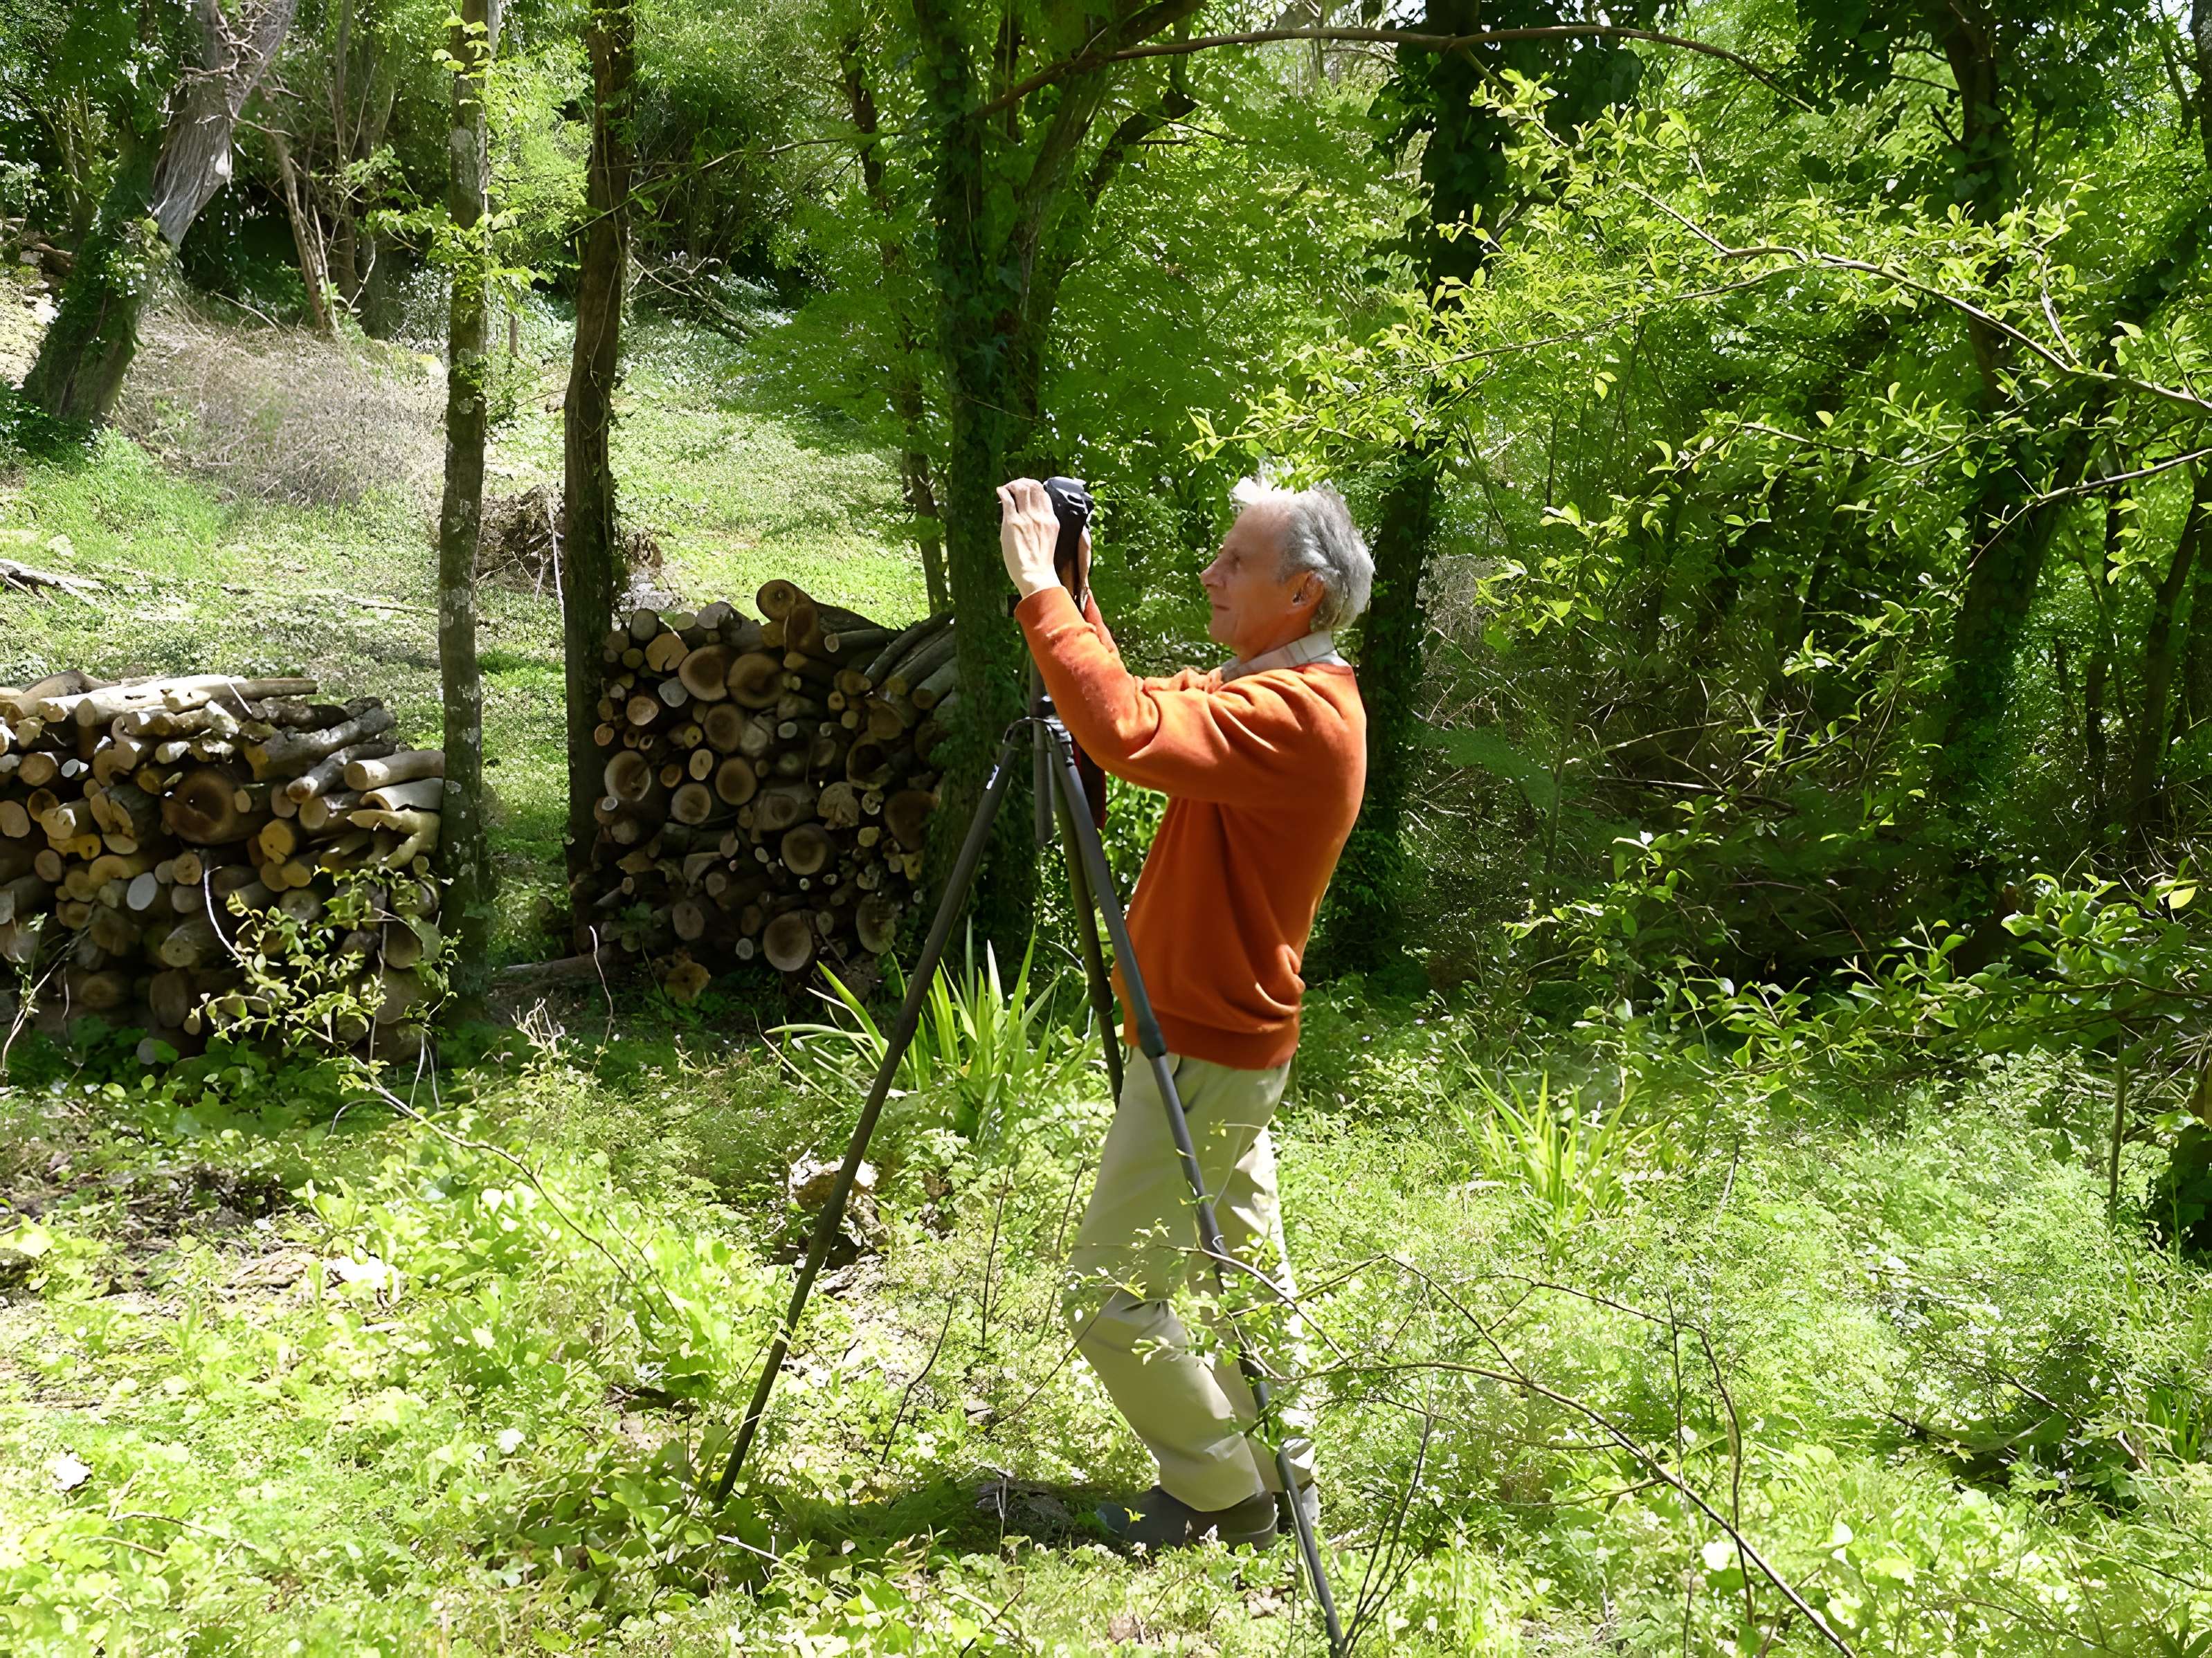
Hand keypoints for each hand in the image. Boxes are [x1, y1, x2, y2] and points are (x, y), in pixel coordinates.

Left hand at [997, 477, 1061, 598]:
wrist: (1035, 575)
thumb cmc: (1040, 563)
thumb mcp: (1049, 539)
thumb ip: (1043, 525)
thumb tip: (1033, 517)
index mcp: (1051, 520)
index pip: (1044, 493)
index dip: (1034, 486)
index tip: (1026, 489)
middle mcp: (1040, 515)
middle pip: (1033, 486)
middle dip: (1022, 482)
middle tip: (1013, 486)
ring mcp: (1026, 517)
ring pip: (1021, 488)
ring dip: (1012, 485)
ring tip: (1006, 488)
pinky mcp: (1013, 522)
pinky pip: (1007, 499)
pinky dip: (1002, 492)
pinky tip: (999, 492)